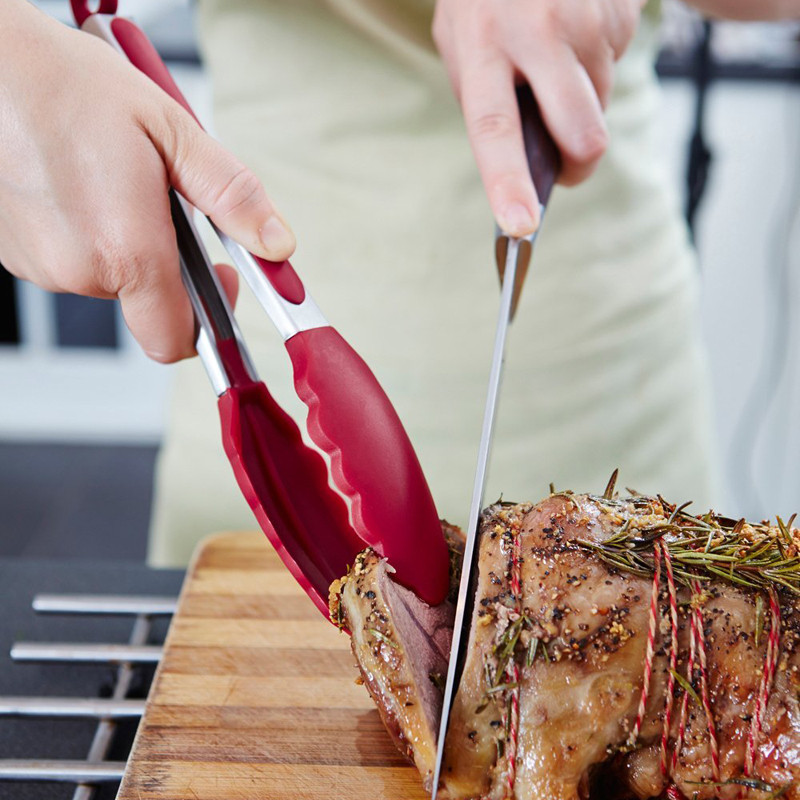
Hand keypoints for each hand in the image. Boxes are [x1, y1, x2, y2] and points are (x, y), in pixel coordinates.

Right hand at [0, 3, 293, 362]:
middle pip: (147, 302)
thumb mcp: (172, 131)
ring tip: (113, 178)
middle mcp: (76, 269)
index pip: (176, 340)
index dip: (208, 321)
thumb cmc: (65, 83)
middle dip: (167, 259)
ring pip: (108, 277)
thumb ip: (232, 198)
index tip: (221, 283)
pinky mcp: (13, 252)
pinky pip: (71, 259)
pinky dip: (87, 232)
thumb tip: (276, 244)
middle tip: (164, 199)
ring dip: (125, 241)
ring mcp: (38, 264)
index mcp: (125, 251)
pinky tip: (80, 183)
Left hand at [433, 0, 642, 235]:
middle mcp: (537, 33)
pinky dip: (597, 67)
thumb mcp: (462, 40)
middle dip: (580, 163)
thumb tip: (524, 163)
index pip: (494, 130)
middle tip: (567, 164)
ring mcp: (586, 19)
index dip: (508, 183)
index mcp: (482, 47)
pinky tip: (576, 33)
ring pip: (602, 107)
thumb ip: (485, 99)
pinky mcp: (620, 11)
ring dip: (584, 104)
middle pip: (582, 134)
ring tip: (554, 58)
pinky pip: (617, 69)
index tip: (521, 227)